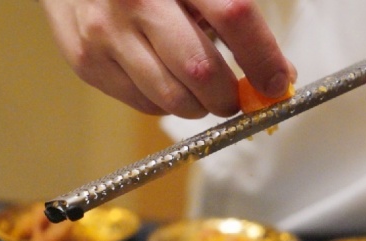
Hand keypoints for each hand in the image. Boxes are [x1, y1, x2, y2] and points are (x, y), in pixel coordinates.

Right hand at [39, 0, 294, 117]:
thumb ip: (232, 9)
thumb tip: (277, 72)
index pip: (234, 15)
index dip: (263, 58)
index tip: (278, 83)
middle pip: (202, 71)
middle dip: (229, 95)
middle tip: (237, 96)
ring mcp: (105, 34)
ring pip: (172, 100)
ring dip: (200, 106)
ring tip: (203, 89)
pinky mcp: (87, 62)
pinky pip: (143, 104)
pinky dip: (166, 102)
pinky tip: (167, 77)